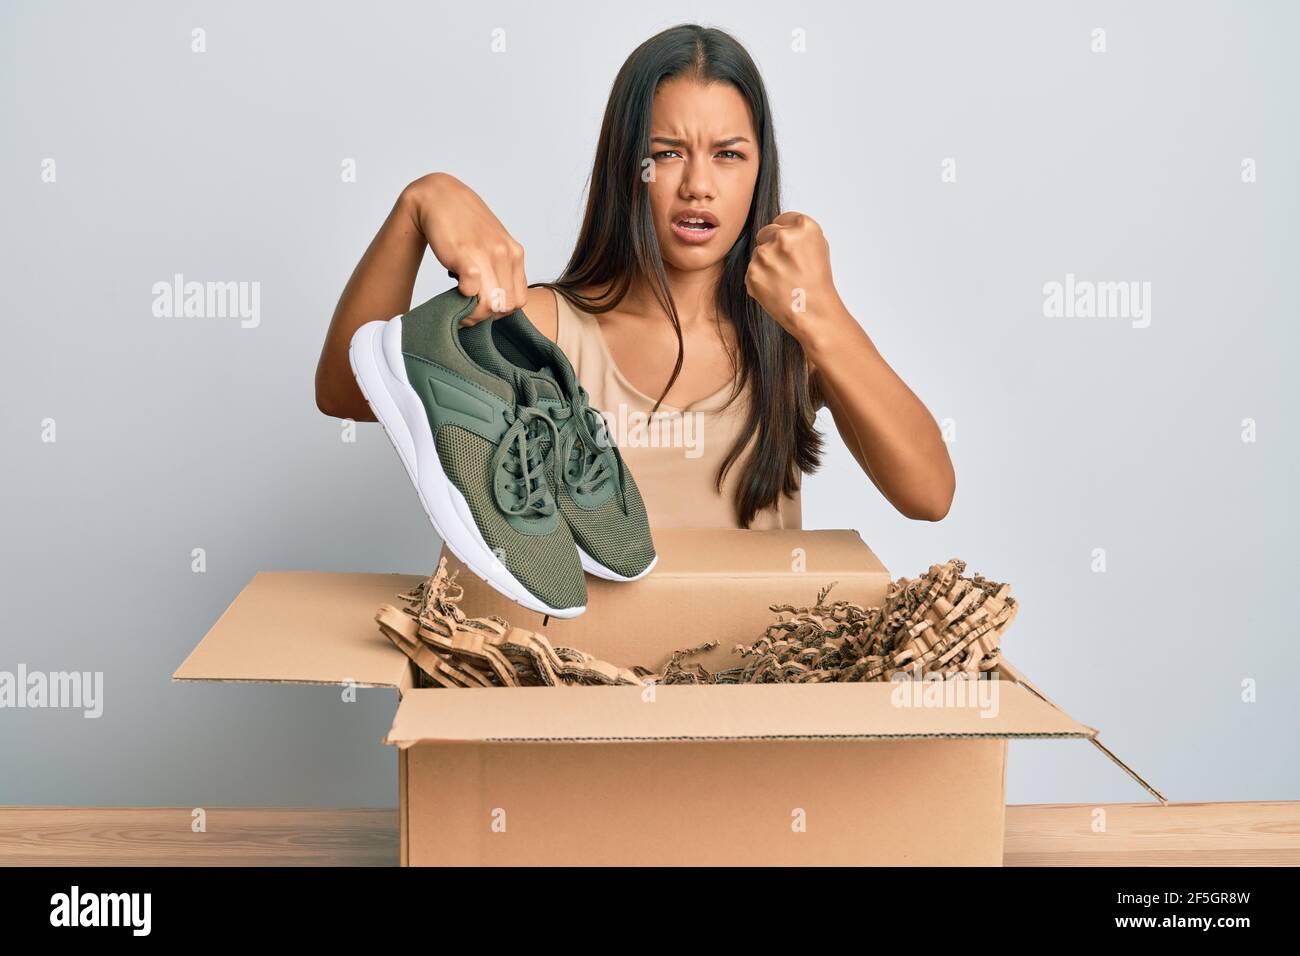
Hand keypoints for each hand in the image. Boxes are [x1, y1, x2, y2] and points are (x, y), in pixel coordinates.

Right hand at [404, 172, 527, 324]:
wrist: (439, 197)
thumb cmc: (464, 225)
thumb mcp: (492, 245)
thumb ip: (499, 270)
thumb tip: (495, 303)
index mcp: (515, 254)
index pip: (519, 300)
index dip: (501, 312)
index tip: (483, 309)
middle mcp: (506, 254)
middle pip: (505, 306)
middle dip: (486, 316)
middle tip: (468, 312)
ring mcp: (487, 253)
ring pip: (492, 303)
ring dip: (473, 314)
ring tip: (460, 308)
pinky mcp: (464, 253)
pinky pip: (473, 286)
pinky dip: (465, 297)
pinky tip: (457, 291)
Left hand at [744, 211, 843, 341]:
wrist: (813, 311)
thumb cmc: (817, 282)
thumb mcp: (818, 246)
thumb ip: (798, 232)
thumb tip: (780, 228)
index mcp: (803, 226)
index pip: (783, 219)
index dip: (785, 234)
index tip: (789, 247)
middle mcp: (783, 236)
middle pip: (766, 233)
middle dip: (772, 246)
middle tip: (786, 266)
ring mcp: (765, 254)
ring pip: (758, 253)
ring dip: (766, 264)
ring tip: (783, 280)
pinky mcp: (753, 272)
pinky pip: (751, 271)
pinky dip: (759, 280)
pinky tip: (775, 289)